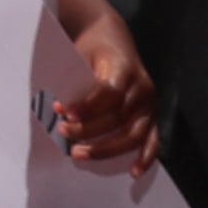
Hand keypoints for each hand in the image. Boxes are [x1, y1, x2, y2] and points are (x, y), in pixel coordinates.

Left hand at [55, 7, 158, 170]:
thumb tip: (53, 111)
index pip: (108, 93)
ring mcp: (151, 103)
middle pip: (119, 117)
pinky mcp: (153, 114)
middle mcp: (142, 87)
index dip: (87, 107)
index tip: (64, 114)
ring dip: (107, 149)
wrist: (112, 35)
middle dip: (89, 130)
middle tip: (63, 134)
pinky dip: (146, 157)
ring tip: (80, 154)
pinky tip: (133, 172)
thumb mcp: (79, 53)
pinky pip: (154, 139)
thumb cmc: (90, 46)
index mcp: (124, 68)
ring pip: (134, 134)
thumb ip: (73, 80)